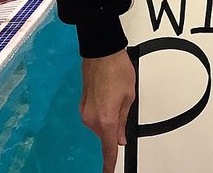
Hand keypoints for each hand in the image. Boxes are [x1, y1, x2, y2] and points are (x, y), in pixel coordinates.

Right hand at [81, 50, 135, 172]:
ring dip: (110, 116)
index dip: (110, 163)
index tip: (109, 172)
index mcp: (105, 119)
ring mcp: (85, 112)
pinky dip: (103, 110)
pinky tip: (109, 94)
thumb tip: (120, 137)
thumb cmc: (117, 69)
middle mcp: (91, 119)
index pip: (108, 148)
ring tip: (117, 93)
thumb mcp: (129, 96)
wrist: (102, 52)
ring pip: (100, 124)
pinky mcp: (82, 104)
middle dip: (116, 126)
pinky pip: (95, 115)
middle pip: (106, 134)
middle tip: (123, 103)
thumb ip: (124, 120)